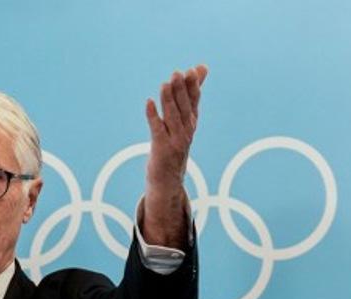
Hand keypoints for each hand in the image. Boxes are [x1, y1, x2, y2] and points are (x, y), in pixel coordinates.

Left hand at [141, 65, 207, 247]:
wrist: (168, 180)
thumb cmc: (174, 145)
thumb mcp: (185, 120)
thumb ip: (191, 92)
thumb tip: (201, 67)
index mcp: (191, 123)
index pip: (194, 102)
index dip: (194, 87)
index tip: (193, 70)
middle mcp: (186, 131)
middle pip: (184, 107)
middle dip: (182, 91)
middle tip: (178, 73)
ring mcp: (175, 141)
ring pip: (172, 117)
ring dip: (168, 101)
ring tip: (165, 84)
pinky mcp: (161, 148)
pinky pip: (157, 130)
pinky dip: (153, 116)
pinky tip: (148, 103)